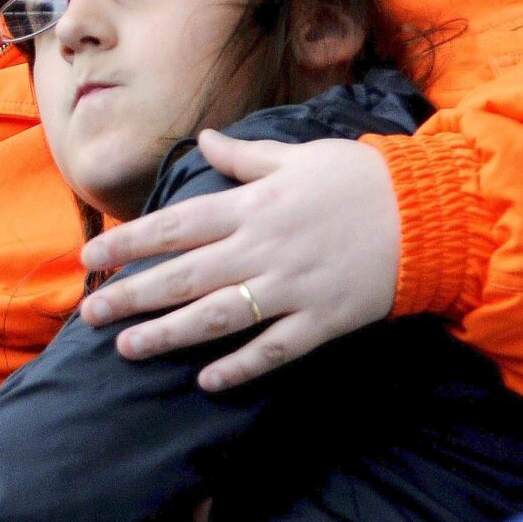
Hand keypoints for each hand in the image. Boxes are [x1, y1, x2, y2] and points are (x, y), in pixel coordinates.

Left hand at [78, 131, 399, 390]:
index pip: (175, 226)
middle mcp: (263, 249)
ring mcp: (291, 288)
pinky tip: (206, 381)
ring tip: (128, 348)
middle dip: (131, 295)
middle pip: (183, 277)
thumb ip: (244, 157)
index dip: (129, 241)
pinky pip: (273, 349)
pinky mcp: (322, 321)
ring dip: (168, 335)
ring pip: (217, 317)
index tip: (91, 254)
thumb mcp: (298, 157)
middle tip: (90, 312)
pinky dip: (240, 366)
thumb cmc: (360, 179)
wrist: (432, 214)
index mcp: (253, 207)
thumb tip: (203, 140)